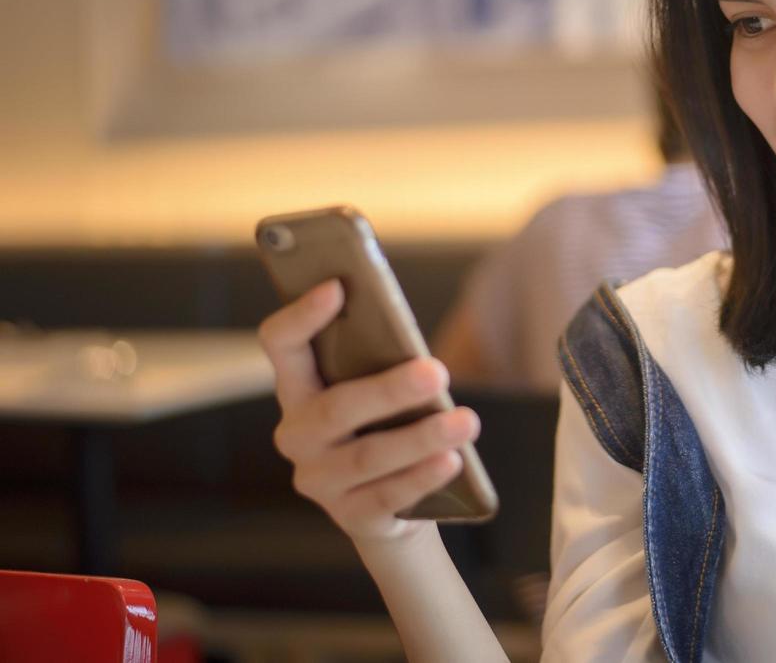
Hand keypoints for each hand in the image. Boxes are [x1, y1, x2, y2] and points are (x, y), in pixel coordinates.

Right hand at [257, 279, 481, 544]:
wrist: (392, 506)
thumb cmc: (389, 425)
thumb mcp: (382, 391)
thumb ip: (384, 364)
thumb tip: (419, 349)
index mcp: (299, 389)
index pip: (282, 345)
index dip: (302, 316)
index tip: (336, 286)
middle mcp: (298, 435)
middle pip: (336, 408)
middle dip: (390, 390)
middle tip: (438, 372)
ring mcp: (319, 480)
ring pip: (369, 456)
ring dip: (421, 437)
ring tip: (466, 422)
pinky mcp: (351, 516)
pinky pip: (387, 495)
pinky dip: (422, 477)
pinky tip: (452, 461)